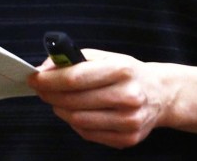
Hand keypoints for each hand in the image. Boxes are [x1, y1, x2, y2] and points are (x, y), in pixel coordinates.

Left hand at [29, 49, 167, 149]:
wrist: (162, 95)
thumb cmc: (128, 72)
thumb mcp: (108, 56)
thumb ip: (77, 59)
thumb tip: (46, 67)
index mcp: (122, 69)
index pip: (76, 78)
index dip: (50, 79)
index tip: (34, 77)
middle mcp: (128, 97)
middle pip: (75, 101)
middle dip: (51, 94)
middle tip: (40, 89)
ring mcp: (129, 122)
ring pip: (79, 120)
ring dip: (59, 109)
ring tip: (55, 100)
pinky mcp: (127, 140)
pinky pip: (89, 134)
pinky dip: (74, 123)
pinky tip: (73, 112)